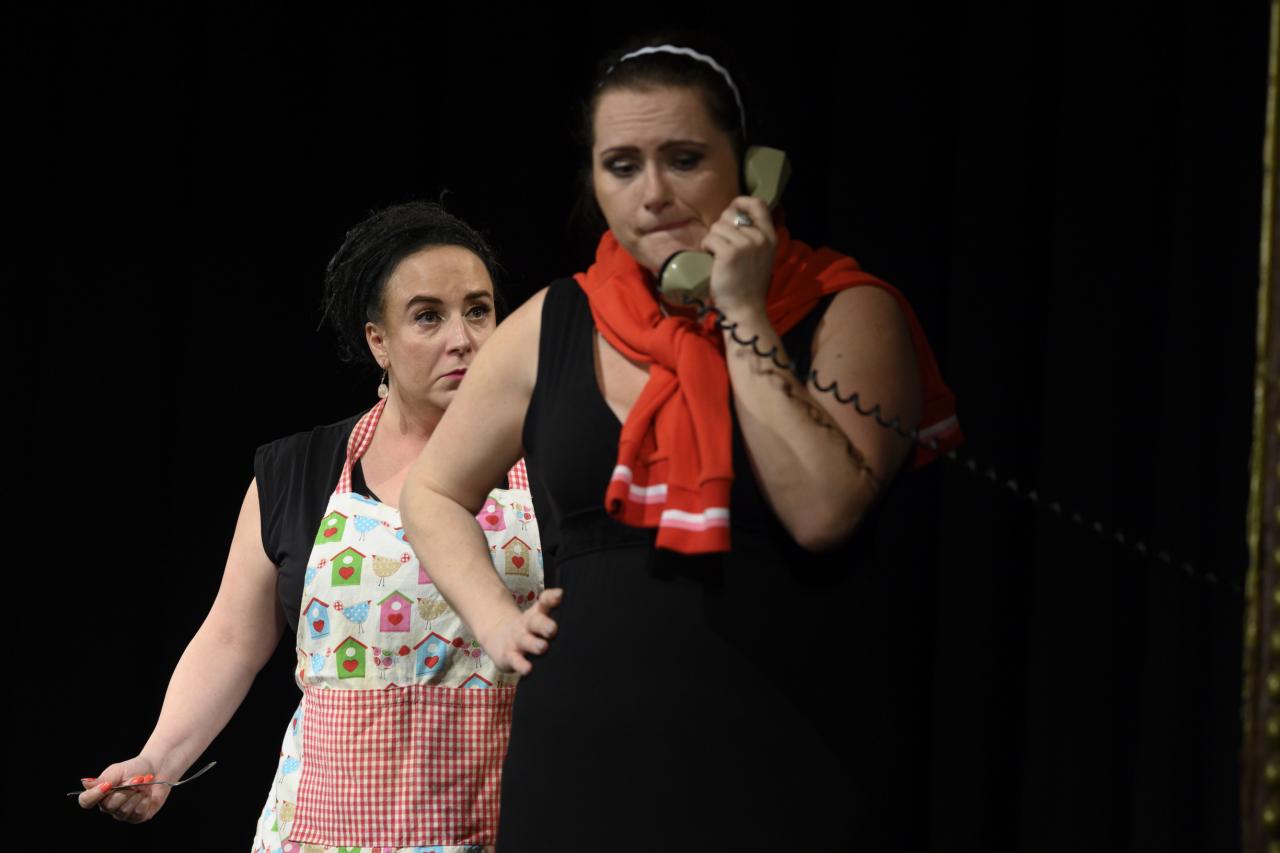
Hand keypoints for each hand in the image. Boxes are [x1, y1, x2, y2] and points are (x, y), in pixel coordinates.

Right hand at [77, 755, 170, 822]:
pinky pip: (137, 813)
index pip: (86, 802)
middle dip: (125, 790)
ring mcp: (123, 814)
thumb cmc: (134, 769)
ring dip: (136, 794)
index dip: (94, 795)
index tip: (107, 784)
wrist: (157, 768)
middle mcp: (109, 807)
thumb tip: (83, 782)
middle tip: (137, 778)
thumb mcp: (117, 770)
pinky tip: (148, 793)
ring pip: (123, 810)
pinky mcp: (138, 817)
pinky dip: (144, 800)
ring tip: (144, 784)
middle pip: (108, 806)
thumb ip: (102, 779)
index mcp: (100, 794)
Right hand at [477, 588, 562, 674]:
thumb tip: (568, 600)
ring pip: (526, 642)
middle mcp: (526, 625)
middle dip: (544, 625)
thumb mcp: (537, 618)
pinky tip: (528, 669)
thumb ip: (552, 611)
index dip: (551, 598)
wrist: (498, 637)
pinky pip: (516, 661)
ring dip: (535, 644)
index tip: (560, 595)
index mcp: (536, 614)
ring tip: (543, 647)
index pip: (544, 602)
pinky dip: (521, 665)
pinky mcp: (509, 656)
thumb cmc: (528, 629)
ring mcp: (517, 640)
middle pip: (535, 622)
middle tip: (553, 629)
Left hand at [700, 195, 776, 313]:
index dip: (741, 202)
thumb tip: (734, 216)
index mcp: (770, 236)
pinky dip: (706, 248)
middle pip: (730, 215)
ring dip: (712, 240)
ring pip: (717, 227)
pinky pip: (709, 238)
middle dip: (720, 228)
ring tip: (717, 256)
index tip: (732, 210)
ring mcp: (745, 244)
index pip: (758, 204)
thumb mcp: (761, 256)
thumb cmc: (748, 284)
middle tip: (721, 247)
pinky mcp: (729, 252)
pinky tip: (711, 260)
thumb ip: (754, 236)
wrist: (745, 308)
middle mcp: (760, 237)